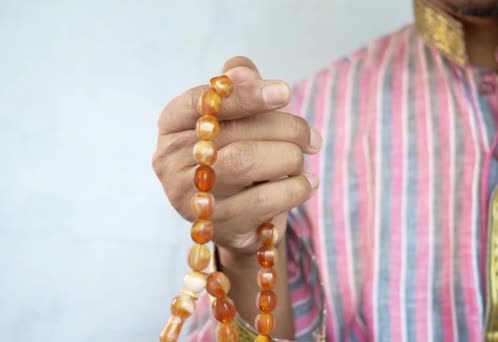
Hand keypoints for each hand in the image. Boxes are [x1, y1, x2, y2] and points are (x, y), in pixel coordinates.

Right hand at [152, 56, 321, 254]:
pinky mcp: (218, 226)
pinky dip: (296, 187)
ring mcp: (191, 198)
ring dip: (290, 158)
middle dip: (286, 129)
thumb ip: (238, 87)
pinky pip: (265, 199)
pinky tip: (306, 183)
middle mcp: (171, 161)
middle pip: (235, 132)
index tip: (286, 92)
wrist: (238, 217)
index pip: (203, 101)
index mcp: (173, 124)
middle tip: (311, 137)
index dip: (246, 94)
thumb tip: (242, 71)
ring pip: (247, 162)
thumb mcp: (236, 117)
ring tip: (303, 160)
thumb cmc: (236, 153)